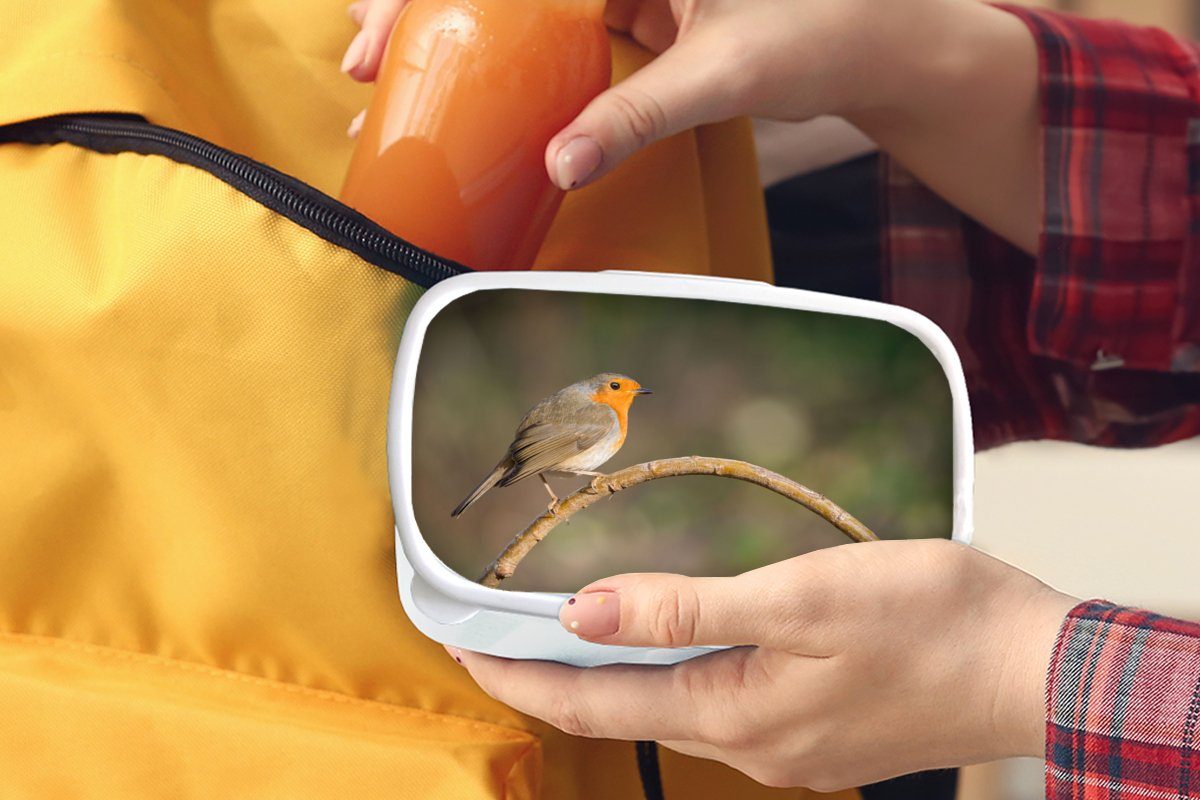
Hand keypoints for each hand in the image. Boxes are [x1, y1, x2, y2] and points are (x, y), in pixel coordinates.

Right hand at [340, 0, 1039, 250]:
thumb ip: (639, 114)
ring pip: (518, 7)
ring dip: (456, 42)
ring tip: (390, 85)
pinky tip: (469, 99)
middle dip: (422, 12)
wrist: (873, 44)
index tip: (382, 29)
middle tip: (362, 64)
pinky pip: (552, 35)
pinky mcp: (631, 13)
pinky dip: (507, 64)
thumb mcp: (723, 72)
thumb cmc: (820, 31)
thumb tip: (559, 164)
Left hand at [449, 540, 1075, 789]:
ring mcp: (786, 745)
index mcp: (736, 712)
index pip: (595, 700)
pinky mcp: (815, 732)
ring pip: (671, 709)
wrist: (1032, 668)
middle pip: (624, 710)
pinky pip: (718, 706)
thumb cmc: (931, 622)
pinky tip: (674, 648)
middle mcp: (751, 743)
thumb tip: (588, 613)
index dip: (522, 674)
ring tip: (569, 634)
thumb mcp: (804, 597)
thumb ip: (691, 608)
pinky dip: (673, 676)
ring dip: (612, 676)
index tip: (463, 648)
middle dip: (554, 677)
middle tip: (498, 637)